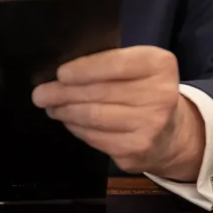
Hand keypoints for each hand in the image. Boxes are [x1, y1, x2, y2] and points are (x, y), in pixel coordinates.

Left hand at [31, 47, 205, 181]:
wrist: (172, 133)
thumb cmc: (146, 91)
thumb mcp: (140, 67)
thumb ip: (111, 62)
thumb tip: (63, 72)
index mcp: (159, 65)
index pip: (115, 64)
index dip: (84, 69)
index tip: (60, 74)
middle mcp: (160, 95)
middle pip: (100, 93)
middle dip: (63, 93)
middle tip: (41, 93)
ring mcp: (150, 126)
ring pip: (94, 117)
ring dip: (65, 112)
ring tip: (51, 106)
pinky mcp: (136, 150)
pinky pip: (95, 138)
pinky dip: (77, 129)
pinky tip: (70, 121)